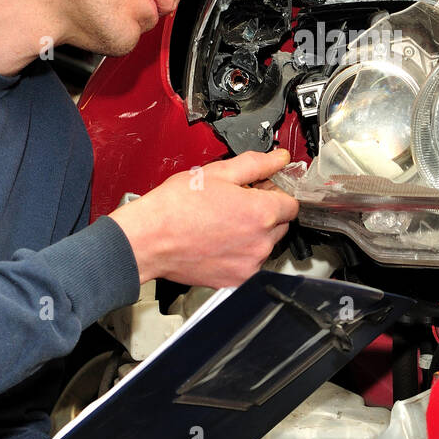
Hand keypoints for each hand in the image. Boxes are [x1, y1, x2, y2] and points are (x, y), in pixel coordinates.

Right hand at [108, 149, 299, 288]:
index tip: (259, 188)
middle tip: (235, 201)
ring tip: (222, 220)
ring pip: (264, 244)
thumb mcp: (218, 173)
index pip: (291, 203)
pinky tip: (217, 238)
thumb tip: (278, 159)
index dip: (274, 191)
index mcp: (261, 214)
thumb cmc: (175, 207)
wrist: (147, 239)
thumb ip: (257, 164)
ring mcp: (248, 265)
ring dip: (252, 232)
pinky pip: (248, 262)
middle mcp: (260, 243)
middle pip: (280, 224)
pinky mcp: (235, 280)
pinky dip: (239, 251)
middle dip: (264, 211)